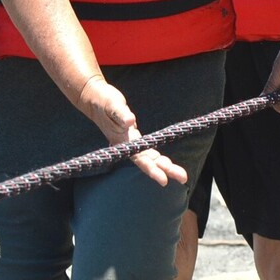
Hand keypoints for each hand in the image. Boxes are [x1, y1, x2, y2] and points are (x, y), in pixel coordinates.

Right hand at [73, 76, 187, 184]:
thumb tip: (130, 120)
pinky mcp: (135, 137)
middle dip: (166, 170)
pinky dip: (159, 158)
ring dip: (165, 166)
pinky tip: (168, 165)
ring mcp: (132, 143)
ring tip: (181, 176)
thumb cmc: (104, 102)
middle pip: (150, 162)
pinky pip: (150, 151)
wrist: (96, 99)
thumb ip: (121, 113)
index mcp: (123, 142)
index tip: (164, 180)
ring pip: (151, 158)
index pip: (140, 159)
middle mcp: (129, 146)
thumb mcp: (112, 105)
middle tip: (183, 178)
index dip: (152, 170)